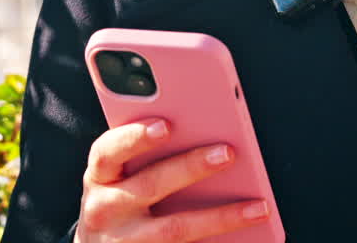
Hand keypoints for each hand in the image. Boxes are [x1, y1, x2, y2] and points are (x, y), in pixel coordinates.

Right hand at [74, 118, 271, 241]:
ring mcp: (126, 240)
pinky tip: (247, 232)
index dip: (136, 137)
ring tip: (257, 206)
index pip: (108, 151)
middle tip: (228, 153)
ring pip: (175, 228)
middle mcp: (105, 209)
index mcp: (99, 176)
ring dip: (220, 216)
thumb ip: (143, 154)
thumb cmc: (117, 200)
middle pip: (150, 184)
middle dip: (190, 167)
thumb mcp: (117, 176)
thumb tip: (198, 130)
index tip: (167, 125)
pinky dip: (217, 239)